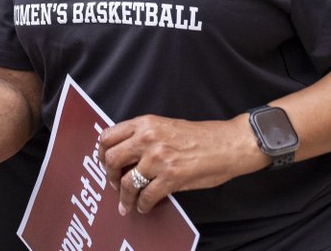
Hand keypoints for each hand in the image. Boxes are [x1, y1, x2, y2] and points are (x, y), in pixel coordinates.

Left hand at [97, 114, 263, 215]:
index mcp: (145, 123)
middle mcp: (148, 138)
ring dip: (124, 197)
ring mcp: (159, 158)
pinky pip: (147, 196)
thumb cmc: (200, 136)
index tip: (105, 162)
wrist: (227, 144)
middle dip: (109, 175)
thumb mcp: (166, 126)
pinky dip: (143, 205)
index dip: (102, 153)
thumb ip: (144, 136)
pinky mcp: (171, 177)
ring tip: (126, 204)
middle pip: (112, 159)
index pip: (108, 136)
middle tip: (114, 183)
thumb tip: (126, 155)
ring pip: (127, 182)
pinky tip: (144, 207)